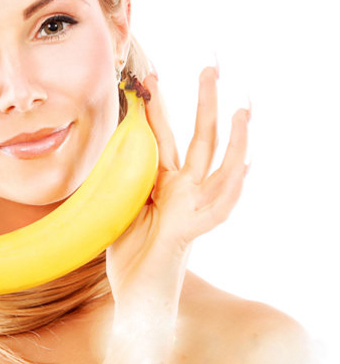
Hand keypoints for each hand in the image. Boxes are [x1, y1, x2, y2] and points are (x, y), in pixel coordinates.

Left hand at [108, 66, 249, 311]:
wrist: (136, 297)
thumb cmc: (129, 254)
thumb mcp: (118, 206)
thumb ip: (123, 177)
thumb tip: (121, 146)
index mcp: (162, 183)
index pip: (162, 136)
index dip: (157, 107)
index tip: (150, 77)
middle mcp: (183, 190)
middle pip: (198, 138)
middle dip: (203, 103)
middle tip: (210, 67)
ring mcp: (192, 208)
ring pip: (218, 166)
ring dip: (232, 137)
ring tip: (242, 108)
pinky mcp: (191, 228)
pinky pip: (219, 205)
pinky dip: (233, 185)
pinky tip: (246, 164)